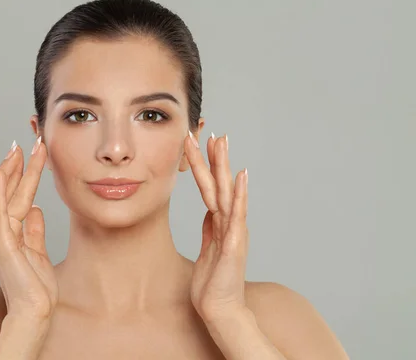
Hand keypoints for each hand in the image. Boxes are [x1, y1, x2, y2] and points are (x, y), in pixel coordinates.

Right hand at [0, 137, 57, 321]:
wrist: (34, 312)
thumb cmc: (35, 286)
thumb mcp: (37, 251)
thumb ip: (34, 230)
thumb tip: (37, 209)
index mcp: (8, 233)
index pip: (8, 196)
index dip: (14, 174)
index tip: (26, 154)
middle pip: (2, 192)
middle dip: (11, 166)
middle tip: (20, 143)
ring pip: (1, 196)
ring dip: (8, 171)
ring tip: (16, 150)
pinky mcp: (4, 245)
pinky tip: (1, 172)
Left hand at [185, 131, 248, 323]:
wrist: (220, 309)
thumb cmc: (213, 282)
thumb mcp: (208, 248)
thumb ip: (211, 228)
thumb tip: (210, 211)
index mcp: (220, 223)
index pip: (211, 188)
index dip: (205, 166)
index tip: (200, 144)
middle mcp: (229, 223)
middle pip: (221, 184)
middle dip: (215, 158)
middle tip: (212, 132)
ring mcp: (233, 232)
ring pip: (227, 193)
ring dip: (224, 167)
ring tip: (222, 143)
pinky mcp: (234, 244)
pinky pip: (236, 215)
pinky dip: (240, 196)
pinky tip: (241, 178)